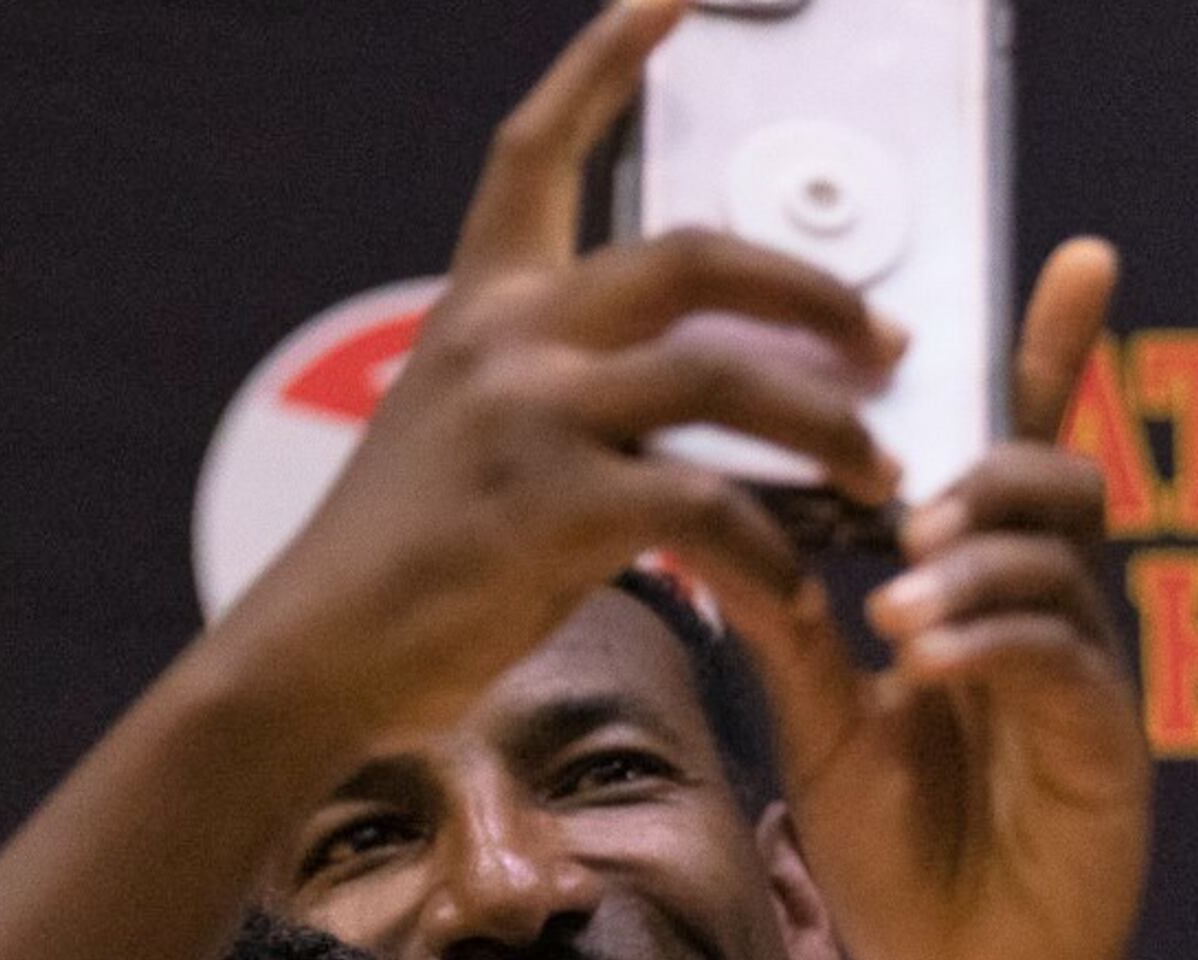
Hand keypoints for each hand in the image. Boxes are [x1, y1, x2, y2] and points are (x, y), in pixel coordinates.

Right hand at [209, 0, 906, 747]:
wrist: (312, 657)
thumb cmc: (402, 571)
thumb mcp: (463, 438)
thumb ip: (557, 393)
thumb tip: (682, 395)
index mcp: (480, 308)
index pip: (536, 152)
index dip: (602, 63)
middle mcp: (505, 338)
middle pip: (691, 256)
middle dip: (811, 290)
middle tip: (885, 339)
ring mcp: (528, 416)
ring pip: (724, 378)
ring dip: (826, 426)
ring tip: (880, 473)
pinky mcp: (551, 508)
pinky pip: (708, 506)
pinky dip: (772, 555)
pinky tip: (801, 595)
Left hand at [713, 240, 1143, 959]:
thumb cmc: (902, 857)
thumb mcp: (821, 725)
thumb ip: (790, 626)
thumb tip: (716, 517)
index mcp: (987, 591)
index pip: (1019, 450)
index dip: (1056, 354)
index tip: (1078, 259)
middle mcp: (1050, 614)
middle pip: (1058, 476)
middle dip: (986, 467)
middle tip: (903, 504)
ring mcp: (1086, 676)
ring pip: (1058, 555)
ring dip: (973, 555)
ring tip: (895, 598)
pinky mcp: (1107, 745)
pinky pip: (1061, 655)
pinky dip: (988, 639)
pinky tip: (924, 659)